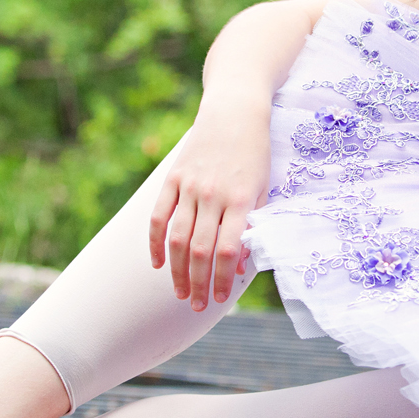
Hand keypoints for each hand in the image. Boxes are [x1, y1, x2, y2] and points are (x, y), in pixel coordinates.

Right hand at [148, 98, 269, 310]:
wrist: (235, 112)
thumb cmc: (255, 154)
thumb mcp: (263, 190)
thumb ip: (252, 227)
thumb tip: (237, 266)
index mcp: (239, 200)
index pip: (227, 251)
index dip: (220, 280)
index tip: (219, 299)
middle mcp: (212, 195)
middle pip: (199, 250)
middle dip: (196, 283)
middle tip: (195, 305)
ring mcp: (189, 186)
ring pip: (177, 238)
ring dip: (176, 270)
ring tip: (178, 292)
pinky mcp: (173, 178)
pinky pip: (158, 216)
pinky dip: (156, 242)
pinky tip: (157, 263)